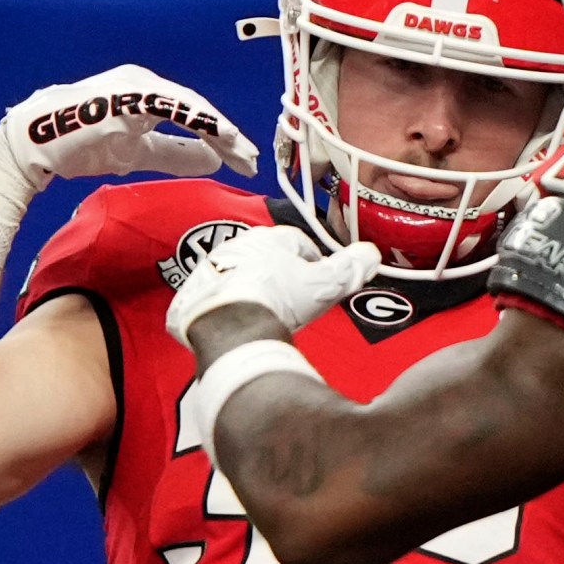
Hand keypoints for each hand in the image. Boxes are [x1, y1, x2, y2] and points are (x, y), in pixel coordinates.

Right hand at [0, 63, 257, 192]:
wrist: (37, 142)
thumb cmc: (81, 145)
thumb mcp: (137, 154)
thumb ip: (174, 155)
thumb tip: (213, 160)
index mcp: (147, 95)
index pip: (194, 115)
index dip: (221, 138)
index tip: (243, 160)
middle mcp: (145, 84)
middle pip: (197, 108)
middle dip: (228, 135)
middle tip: (252, 159)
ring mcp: (136, 86)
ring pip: (189, 105)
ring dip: (218, 129)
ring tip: (240, 152)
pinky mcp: (127, 94)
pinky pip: (171, 105)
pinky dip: (196, 120)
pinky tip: (216, 136)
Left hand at [166, 224, 377, 345]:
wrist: (227, 324)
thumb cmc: (276, 299)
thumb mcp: (323, 285)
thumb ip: (350, 269)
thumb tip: (371, 254)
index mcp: (269, 238)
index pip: (298, 242)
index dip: (313, 262)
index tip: (318, 280)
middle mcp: (236, 247)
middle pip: (266, 258)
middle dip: (280, 276)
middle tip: (293, 302)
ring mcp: (211, 269)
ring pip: (238, 276)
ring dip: (251, 290)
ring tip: (265, 315)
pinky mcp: (192, 295)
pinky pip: (211, 299)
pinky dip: (224, 309)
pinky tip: (236, 326)